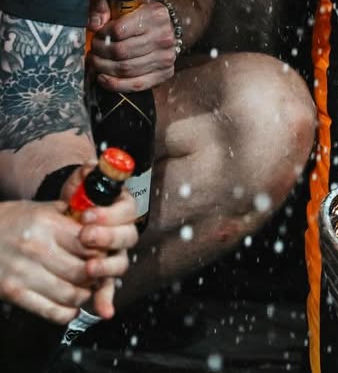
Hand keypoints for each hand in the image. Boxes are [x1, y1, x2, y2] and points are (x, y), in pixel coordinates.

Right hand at [0, 177, 136, 322]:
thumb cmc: (9, 221)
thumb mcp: (40, 208)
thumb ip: (68, 215)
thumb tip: (96, 221)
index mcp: (48, 225)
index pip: (89, 244)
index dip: (102, 250)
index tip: (105, 252)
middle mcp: (38, 250)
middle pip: (83, 271)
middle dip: (97, 275)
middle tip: (99, 273)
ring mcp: (24, 274)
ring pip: (70, 294)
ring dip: (84, 295)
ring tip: (86, 289)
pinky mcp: (14, 293)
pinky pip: (50, 311)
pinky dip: (66, 313)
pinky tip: (70, 306)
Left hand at [61, 166, 139, 320]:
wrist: (68, 216)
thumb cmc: (78, 198)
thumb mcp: (81, 182)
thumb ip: (87, 173)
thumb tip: (91, 167)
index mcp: (122, 208)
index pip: (127, 211)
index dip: (109, 215)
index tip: (87, 215)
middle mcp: (123, 232)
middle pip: (127, 238)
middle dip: (107, 238)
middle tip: (85, 236)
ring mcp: (115, 254)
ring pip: (121, 263)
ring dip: (107, 267)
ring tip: (89, 268)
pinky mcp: (104, 274)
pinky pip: (109, 288)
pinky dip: (106, 299)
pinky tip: (103, 310)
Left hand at [88, 0, 175, 92]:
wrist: (172, 25)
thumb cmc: (144, 14)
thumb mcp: (125, 1)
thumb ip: (103, 5)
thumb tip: (93, 25)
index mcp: (154, 15)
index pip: (119, 30)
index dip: (101, 35)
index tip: (97, 35)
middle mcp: (163, 36)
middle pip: (120, 52)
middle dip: (100, 53)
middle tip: (93, 50)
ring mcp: (165, 56)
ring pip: (125, 69)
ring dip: (103, 68)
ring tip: (96, 62)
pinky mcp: (165, 73)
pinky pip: (136, 84)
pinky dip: (115, 84)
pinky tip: (103, 78)